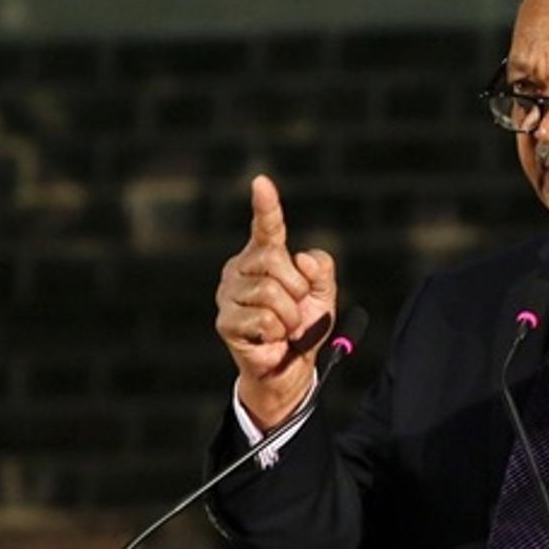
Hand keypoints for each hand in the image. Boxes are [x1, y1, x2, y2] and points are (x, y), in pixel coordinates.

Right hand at [214, 175, 336, 427]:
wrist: (292, 366)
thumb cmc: (304, 325)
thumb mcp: (323, 294)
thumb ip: (321, 270)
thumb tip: (300, 258)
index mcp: (263, 256)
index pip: (265, 227)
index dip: (265, 206)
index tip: (262, 182)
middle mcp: (239, 269)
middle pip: (274, 260)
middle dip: (297, 288)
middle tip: (296, 308)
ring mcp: (228, 295)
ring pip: (270, 292)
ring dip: (289, 315)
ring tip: (284, 327)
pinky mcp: (225, 321)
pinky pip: (264, 319)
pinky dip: (277, 332)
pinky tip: (270, 338)